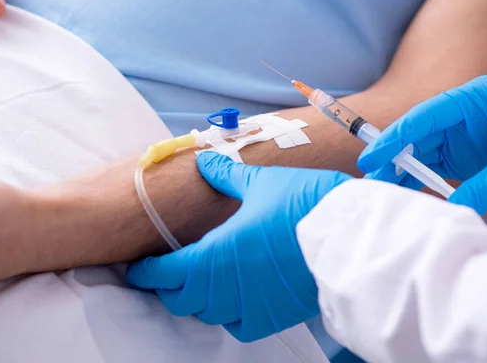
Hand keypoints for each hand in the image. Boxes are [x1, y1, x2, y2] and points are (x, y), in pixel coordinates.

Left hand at [126, 151, 352, 341]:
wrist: (348, 237)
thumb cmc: (302, 205)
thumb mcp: (260, 183)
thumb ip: (226, 175)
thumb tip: (204, 161)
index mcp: (214, 255)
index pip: (164, 274)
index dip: (146, 274)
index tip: (138, 270)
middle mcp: (226, 288)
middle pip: (182, 299)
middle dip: (170, 288)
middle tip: (169, 275)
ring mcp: (250, 306)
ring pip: (208, 314)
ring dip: (199, 301)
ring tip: (200, 285)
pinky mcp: (274, 318)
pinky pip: (239, 326)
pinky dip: (229, 315)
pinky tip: (234, 300)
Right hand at [358, 75, 486, 214]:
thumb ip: (485, 185)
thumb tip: (454, 211)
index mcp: (472, 99)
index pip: (423, 117)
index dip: (393, 138)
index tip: (371, 158)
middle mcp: (458, 115)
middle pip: (415, 136)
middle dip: (392, 160)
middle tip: (371, 182)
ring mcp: (458, 135)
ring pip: (418, 153)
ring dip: (400, 172)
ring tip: (380, 191)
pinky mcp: (459, 154)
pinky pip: (430, 167)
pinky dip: (416, 181)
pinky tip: (402, 194)